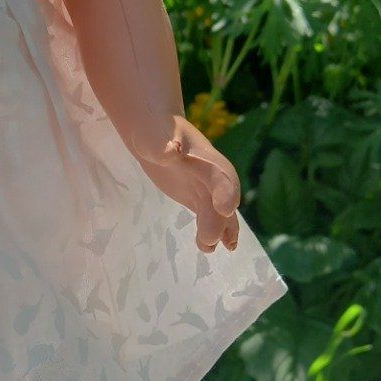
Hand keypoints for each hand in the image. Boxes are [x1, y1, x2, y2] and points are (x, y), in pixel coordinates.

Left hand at [134, 114, 240, 253]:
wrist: (157, 133)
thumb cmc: (155, 131)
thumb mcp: (154, 136)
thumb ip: (161, 145)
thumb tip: (168, 151)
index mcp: (206, 157)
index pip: (221, 174)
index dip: (226, 191)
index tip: (226, 209)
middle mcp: (213, 174)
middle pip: (221, 200)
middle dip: (218, 220)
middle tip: (207, 240)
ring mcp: (208, 188)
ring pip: (220, 213)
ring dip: (218, 231)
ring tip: (207, 248)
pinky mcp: (200, 199)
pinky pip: (212, 217)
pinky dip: (216, 232)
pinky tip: (211, 248)